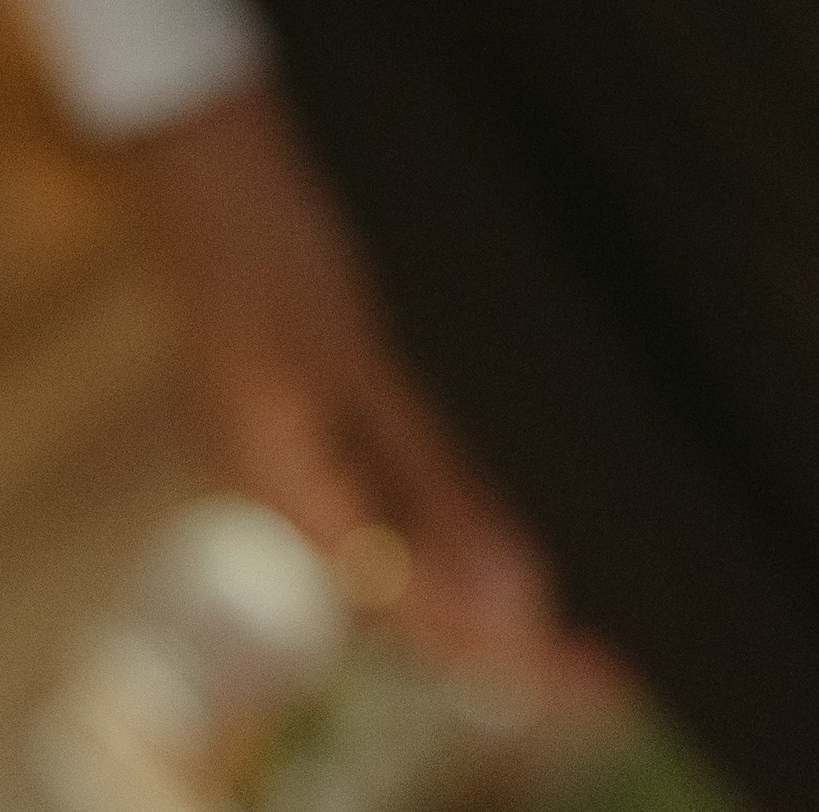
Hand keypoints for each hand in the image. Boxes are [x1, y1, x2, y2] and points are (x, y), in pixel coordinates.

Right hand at [118, 83, 627, 698]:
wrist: (201, 142)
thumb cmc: (275, 230)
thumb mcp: (362, 350)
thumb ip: (433, 475)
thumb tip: (513, 602)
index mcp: (274, 487)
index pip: (406, 611)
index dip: (509, 655)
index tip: (606, 676)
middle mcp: (276, 486)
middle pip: (401, 596)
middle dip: (505, 635)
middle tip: (617, 660)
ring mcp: (284, 449)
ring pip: (394, 552)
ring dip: (480, 583)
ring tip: (585, 610)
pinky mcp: (301, 410)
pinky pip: (381, 499)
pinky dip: (444, 523)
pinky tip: (504, 519)